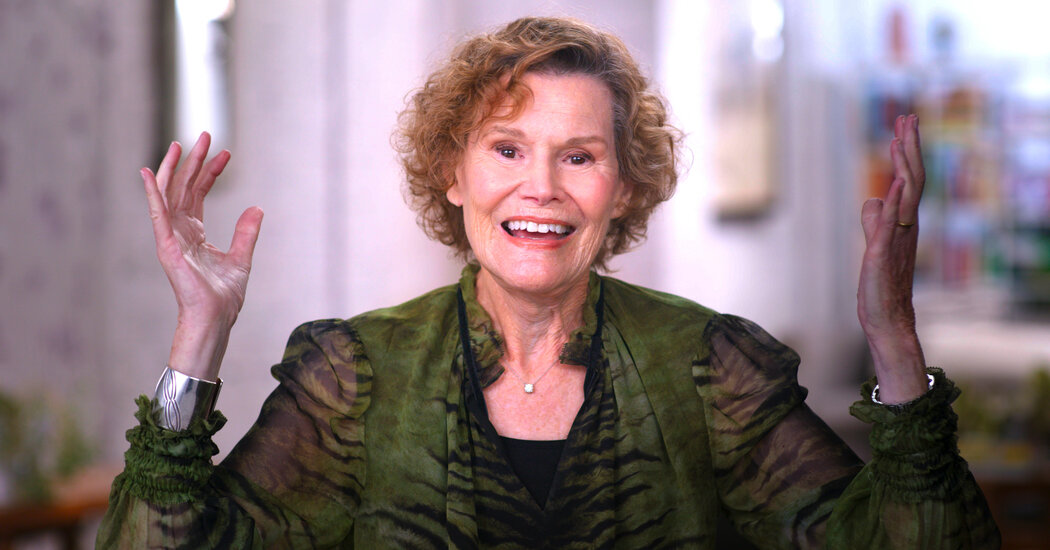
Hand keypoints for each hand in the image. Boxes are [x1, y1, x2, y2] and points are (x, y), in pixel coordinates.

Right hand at [142, 132, 262, 380]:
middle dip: (194, 161)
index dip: (211, 172)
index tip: (226, 153)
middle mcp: (180, 232)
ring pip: (168, 194)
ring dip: (174, 168)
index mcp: (195, 233)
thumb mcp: (242, 258)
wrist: (215, 319)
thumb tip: (257, 207)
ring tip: (182, 143)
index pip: (199, 194)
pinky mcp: (166, 246)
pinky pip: (157, 215)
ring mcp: (170, 238)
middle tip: (205, 134)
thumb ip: (247, 232)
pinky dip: (151, 194)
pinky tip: (148, 173)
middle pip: (184, 187)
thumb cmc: (223, 297)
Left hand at [857, 114, 927, 403]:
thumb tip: (872, 199)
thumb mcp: (874, 245)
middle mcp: (906, 227)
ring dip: (905, 164)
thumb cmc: (880, 284)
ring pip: (907, 195)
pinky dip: (897, 201)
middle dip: (908, 147)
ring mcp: (897, 239)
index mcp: (903, 223)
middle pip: (912, 179)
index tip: (903, 125)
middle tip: (908, 117)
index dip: (904, 153)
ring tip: (903, 136)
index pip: (908, 180)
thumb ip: (874, 221)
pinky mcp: (883, 254)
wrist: (887, 318)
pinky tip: (897, 183)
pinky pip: (893, 224)